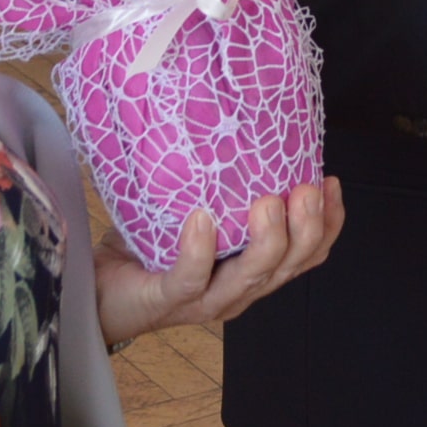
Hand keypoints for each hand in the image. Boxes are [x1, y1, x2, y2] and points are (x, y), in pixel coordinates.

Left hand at [92, 179, 344, 343]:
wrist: (96, 291)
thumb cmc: (147, 248)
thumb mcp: (197, 213)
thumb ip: (222, 189)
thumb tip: (239, 126)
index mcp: (252, 271)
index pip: (306, 255)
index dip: (329, 224)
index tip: (330, 182)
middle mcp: (238, 291)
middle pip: (289, 267)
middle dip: (306, 228)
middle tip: (305, 189)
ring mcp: (205, 301)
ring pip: (251, 279)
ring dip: (267, 241)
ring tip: (268, 203)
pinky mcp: (167, 301)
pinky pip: (190, 280)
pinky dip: (199, 251)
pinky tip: (202, 221)